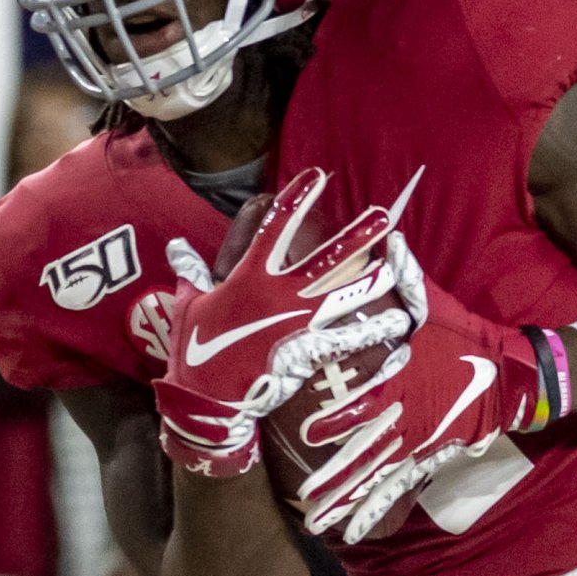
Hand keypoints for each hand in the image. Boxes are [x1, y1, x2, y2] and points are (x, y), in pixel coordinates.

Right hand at [155, 167, 417, 478]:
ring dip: (372, 279)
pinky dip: (372, 330)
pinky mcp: (305, 352)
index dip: (297, 199)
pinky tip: (396, 321)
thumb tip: (178, 246)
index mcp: (248, 276)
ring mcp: (295, 323)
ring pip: (344, 295)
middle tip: (383, 215)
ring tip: (398, 265)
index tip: (317, 176)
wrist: (204, 398)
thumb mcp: (189, 303)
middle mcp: (277, 294)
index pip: (275, 227)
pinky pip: (346, 338)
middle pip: (326, 259)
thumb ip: (190, 271)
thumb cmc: (194, 350)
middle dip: (356, 236)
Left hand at [273, 245, 555, 541]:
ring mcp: (417, 444)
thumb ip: (402, 276)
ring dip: (346, 500)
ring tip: (315, 521)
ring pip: (375, 478)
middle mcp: (405, 419)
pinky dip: (373, 512)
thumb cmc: (468, 338)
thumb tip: (381, 237)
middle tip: (300, 496)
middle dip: (332, 474)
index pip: (361, 401)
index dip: (332, 417)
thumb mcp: (434, 304)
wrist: (515, 376)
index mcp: (402, 383)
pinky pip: (396, 489)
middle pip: (362, 452)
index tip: (301, 430)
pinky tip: (352, 535)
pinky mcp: (427, 458)